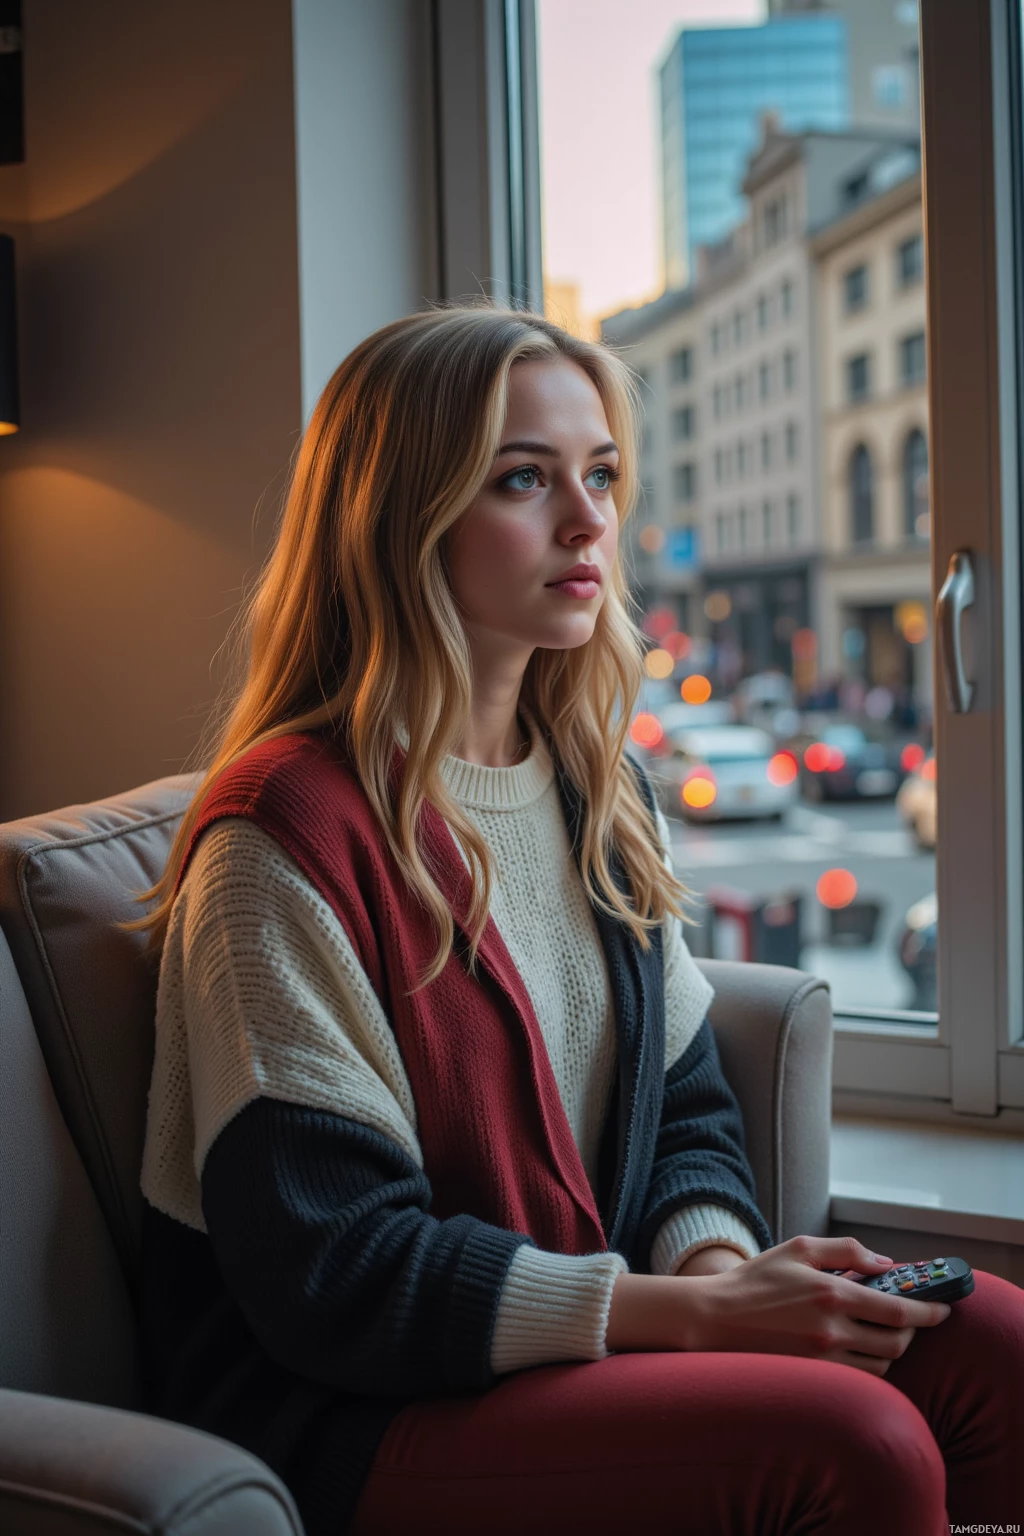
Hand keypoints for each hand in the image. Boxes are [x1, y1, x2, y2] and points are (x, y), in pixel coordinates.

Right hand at [680, 1234, 951, 1377]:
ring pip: (881, 1364)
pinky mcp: (813, 1376)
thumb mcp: (798, 1248)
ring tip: (882, 1331)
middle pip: (896, 1342)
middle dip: (912, 1330)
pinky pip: (858, 1377)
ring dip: (891, 1348)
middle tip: (910, 1317)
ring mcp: (823, 1358)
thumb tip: (884, 1265)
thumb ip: (845, 1250)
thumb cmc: (755, 1280)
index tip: (943, 1310)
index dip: (928, 1311)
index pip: (898, 1309)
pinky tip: (860, 1348)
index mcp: (832, 1293)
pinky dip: (869, 1364)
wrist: (714, 1319)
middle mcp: (832, 1330)